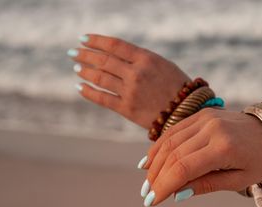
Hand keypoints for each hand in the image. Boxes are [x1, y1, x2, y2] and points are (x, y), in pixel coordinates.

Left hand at [69, 34, 190, 128]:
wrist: (187, 113)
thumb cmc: (178, 87)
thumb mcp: (163, 65)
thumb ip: (141, 59)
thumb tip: (115, 55)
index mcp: (146, 59)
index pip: (115, 45)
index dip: (96, 40)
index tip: (83, 39)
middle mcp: (136, 73)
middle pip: (104, 60)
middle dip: (85, 54)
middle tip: (73, 52)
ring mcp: (130, 91)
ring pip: (100, 78)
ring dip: (85, 71)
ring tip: (77, 68)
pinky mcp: (127, 109)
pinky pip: (102, 99)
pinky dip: (89, 92)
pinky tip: (80, 87)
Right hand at [139, 107, 261, 205]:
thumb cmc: (259, 161)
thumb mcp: (239, 180)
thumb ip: (207, 185)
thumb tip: (177, 194)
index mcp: (224, 147)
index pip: (184, 168)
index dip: (165, 186)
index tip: (153, 202)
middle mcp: (212, 128)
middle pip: (173, 154)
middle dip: (157, 177)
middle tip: (147, 196)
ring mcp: (206, 118)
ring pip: (170, 141)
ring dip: (154, 163)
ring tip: (148, 183)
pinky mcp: (202, 114)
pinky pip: (174, 130)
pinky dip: (160, 147)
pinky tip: (150, 162)